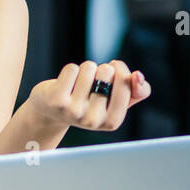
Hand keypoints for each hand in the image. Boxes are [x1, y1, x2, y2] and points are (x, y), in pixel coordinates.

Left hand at [26, 59, 150, 137]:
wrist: (52, 112)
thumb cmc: (88, 103)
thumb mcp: (115, 101)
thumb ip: (136, 91)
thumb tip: (138, 76)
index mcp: (112, 122)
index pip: (127, 83)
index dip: (121, 70)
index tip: (114, 72)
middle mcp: (94, 120)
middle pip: (108, 72)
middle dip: (101, 70)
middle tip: (92, 83)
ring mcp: (74, 111)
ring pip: (89, 67)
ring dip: (85, 69)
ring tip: (79, 83)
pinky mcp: (57, 100)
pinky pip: (72, 69)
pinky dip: (70, 70)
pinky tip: (66, 83)